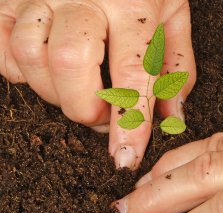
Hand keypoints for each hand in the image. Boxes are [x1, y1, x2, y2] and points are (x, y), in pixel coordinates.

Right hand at [0, 0, 195, 168]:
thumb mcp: (173, 15)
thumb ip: (176, 68)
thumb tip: (172, 119)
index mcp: (133, 3)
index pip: (132, 75)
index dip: (129, 124)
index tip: (124, 158)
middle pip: (70, 65)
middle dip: (86, 107)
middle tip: (101, 110)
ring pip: (29, 56)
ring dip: (54, 90)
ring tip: (76, 85)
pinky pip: (2, 50)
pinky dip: (22, 72)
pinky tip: (47, 68)